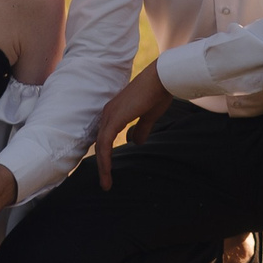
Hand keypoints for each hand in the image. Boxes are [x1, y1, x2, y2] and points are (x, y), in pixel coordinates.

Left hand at [94, 60, 172, 188]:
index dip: (105, 155)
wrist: (162, 79)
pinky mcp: (115, 118)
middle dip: (102, 164)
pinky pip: (105, 143)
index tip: (108, 171)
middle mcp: (108, 113)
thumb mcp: (148, 116)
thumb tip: (135, 142)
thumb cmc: (158, 93)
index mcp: (115, 112)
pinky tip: (108, 172)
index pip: (105, 137)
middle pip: (100, 143)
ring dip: (103, 166)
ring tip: (106, 183)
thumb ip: (141, 129)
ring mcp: (110, 115)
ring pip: (100, 146)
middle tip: (105, 182)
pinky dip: (105, 159)